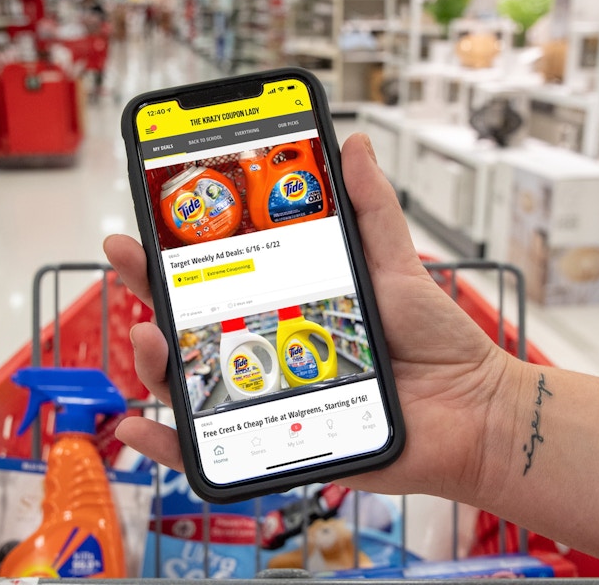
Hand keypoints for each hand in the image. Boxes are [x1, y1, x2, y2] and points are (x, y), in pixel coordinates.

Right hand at [104, 133, 515, 503]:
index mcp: (288, 305)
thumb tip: (353, 145)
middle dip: (149, 288)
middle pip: (191, 322)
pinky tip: (136, 425)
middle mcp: (268, 350)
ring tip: (149, 335)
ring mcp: (268, 398)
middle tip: (127, 258)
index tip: (150, 220)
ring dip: (153, 360)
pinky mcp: (276, 445)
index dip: (180, 251)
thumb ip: (371, 210)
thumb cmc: (434, 343)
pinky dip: (167, 446)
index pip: (220, 275)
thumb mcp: (395, 267)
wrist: (471, 412)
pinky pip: (210, 452)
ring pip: (191, 382)